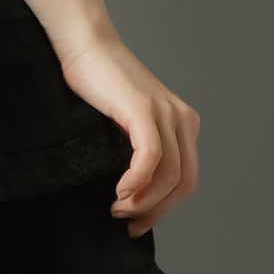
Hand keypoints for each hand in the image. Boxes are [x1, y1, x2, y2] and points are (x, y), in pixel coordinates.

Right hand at [58, 31, 199, 236]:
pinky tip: (120, 191)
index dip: (163, 210)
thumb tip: (132, 195)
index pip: (186, 181)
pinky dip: (136, 182)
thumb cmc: (98, 88)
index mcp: (183, 124)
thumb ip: (139, 151)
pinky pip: (151, 159)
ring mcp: (167, 114)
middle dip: (155, 211)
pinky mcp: (145, 111)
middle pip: (183, 183)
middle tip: (126, 221)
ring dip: (143, 201)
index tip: (137, 224)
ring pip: (169, 176)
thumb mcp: (126, 125)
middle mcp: (182, 119)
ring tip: (118, 207)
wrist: (87, 49)